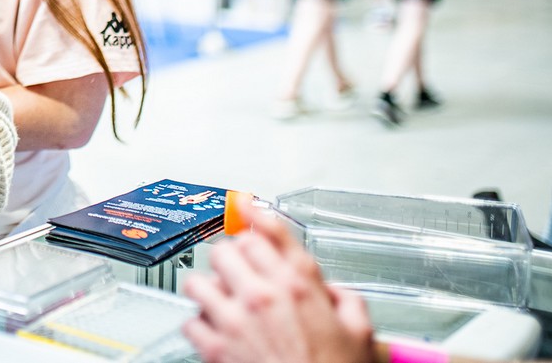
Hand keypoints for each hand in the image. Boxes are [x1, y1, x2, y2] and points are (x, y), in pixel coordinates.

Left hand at [182, 194, 373, 362]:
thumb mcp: (362, 333)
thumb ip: (347, 300)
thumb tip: (334, 291)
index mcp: (298, 286)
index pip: (267, 232)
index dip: (254, 216)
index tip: (244, 204)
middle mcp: (263, 295)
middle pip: (227, 249)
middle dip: (233, 260)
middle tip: (241, 274)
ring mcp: (235, 320)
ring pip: (198, 280)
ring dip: (208, 289)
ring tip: (220, 301)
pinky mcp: (215, 347)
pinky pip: (189, 321)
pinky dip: (198, 326)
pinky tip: (214, 332)